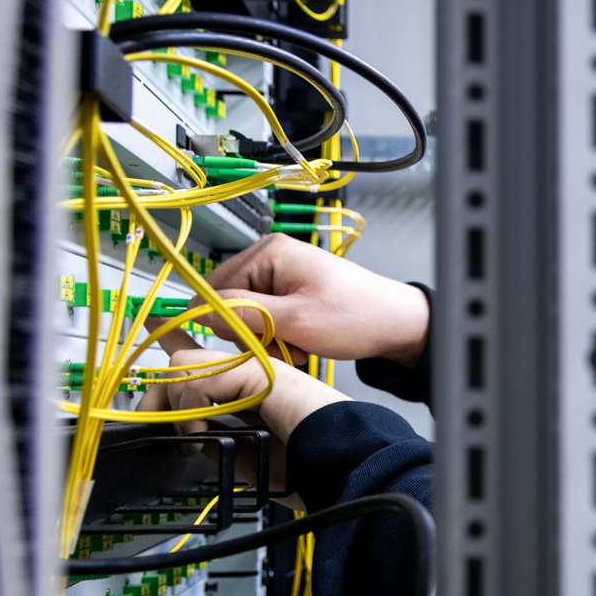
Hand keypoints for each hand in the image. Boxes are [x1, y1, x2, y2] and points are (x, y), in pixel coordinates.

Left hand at [136, 328, 348, 444]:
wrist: (340, 465)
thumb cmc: (305, 463)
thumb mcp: (244, 453)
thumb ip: (216, 435)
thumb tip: (186, 427)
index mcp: (250, 385)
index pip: (203, 353)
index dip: (173, 339)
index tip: (151, 323)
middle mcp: (252, 368)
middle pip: (184, 358)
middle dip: (158, 395)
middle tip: (154, 425)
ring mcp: (257, 365)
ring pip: (186, 365)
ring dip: (178, 408)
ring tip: (195, 437)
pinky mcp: (259, 370)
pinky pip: (200, 379)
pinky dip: (190, 410)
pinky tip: (204, 431)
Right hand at [191, 233, 429, 365]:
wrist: (397, 324)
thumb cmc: (357, 316)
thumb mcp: (294, 320)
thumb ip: (244, 314)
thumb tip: (199, 311)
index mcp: (269, 252)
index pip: (215, 286)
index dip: (225, 320)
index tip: (248, 341)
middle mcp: (272, 257)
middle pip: (231, 303)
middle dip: (254, 333)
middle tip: (284, 344)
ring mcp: (283, 275)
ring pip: (250, 317)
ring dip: (270, 339)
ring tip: (299, 344)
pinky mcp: (293, 293)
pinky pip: (269, 320)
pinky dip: (283, 337)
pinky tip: (304, 343)